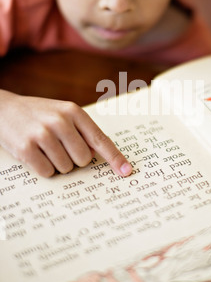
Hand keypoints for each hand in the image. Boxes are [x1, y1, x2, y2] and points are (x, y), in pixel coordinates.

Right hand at [0, 90, 132, 177]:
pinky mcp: (26, 148)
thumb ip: (82, 131)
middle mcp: (59, 121)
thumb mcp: (62, 113)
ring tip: (44, 147)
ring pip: (66, 168)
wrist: (3, 109)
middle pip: (83, 159)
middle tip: (59, 146)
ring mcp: (42, 134)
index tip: (127, 171)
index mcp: (73, 111)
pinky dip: (43, 168)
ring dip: (57, 163)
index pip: (100, 139)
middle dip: (73, 159)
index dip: (115, 158)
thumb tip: (99, 155)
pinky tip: (34, 153)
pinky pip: (47, 172)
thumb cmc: (39, 114)